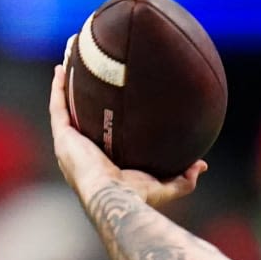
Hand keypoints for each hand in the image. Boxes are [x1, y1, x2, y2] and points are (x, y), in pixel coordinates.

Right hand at [48, 64, 205, 206]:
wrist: (114, 197)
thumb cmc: (137, 197)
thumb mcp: (165, 185)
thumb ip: (183, 178)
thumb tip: (202, 165)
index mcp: (100, 162)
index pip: (100, 137)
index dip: (102, 121)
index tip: (111, 104)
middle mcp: (81, 151)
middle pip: (79, 118)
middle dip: (80, 99)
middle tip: (86, 77)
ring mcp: (70, 143)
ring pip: (64, 108)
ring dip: (64, 86)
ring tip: (69, 62)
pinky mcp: (63, 136)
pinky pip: (58, 106)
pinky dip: (58, 87)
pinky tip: (61, 68)